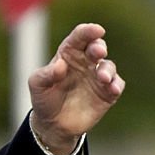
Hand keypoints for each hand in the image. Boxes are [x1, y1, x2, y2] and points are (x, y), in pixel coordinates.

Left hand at [28, 23, 124, 154]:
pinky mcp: (107, 93)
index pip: (79, 38)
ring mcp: (97, 77)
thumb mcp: (37, 85)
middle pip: (96, 47)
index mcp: (68, 55)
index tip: (96, 30)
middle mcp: (85, 62)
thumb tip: (60, 64)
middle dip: (99, 47)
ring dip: (107, 70)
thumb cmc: (44, 99)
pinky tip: (112, 89)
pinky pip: (117, 85)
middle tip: (97, 52)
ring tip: (102, 78)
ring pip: (108, 66)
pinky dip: (116, 85)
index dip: (88, 31)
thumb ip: (46, 74)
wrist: (53, 124)